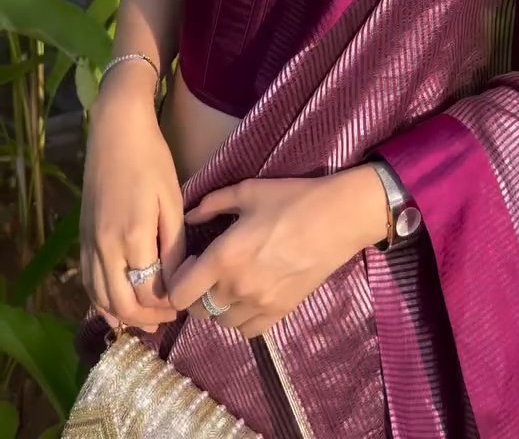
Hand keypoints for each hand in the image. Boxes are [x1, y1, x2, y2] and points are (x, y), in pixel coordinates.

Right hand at [80, 73, 184, 331]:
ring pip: (100, 297)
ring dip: (122, 315)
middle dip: (146, 318)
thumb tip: (179, 279)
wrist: (116, 132)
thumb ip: (174, 244)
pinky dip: (101, 299)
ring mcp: (90, 243)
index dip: (168, 304)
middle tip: (168, 318)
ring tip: (145, 319)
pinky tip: (115, 305)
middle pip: (121, 303)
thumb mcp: (172, 200)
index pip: (149, 291)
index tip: (186, 301)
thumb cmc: (152, 160)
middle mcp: (106, 247)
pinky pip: (87, 281)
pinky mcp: (83, 237)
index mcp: (134, 237)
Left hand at [168, 166, 387, 338]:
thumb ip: (211, 204)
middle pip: (197, 310)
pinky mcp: (280, 312)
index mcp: (223, 258)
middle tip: (207, 272)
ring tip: (228, 284)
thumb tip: (189, 216)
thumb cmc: (290, 199)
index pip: (179, 293)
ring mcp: (259, 304)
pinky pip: (247, 331)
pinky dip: (240, 319)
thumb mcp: (247, 191)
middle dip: (195, 292)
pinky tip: (247, 298)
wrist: (338, 218)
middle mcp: (236, 287)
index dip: (176, 280)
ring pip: (220, 322)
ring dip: (217, 307)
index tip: (189, 263)